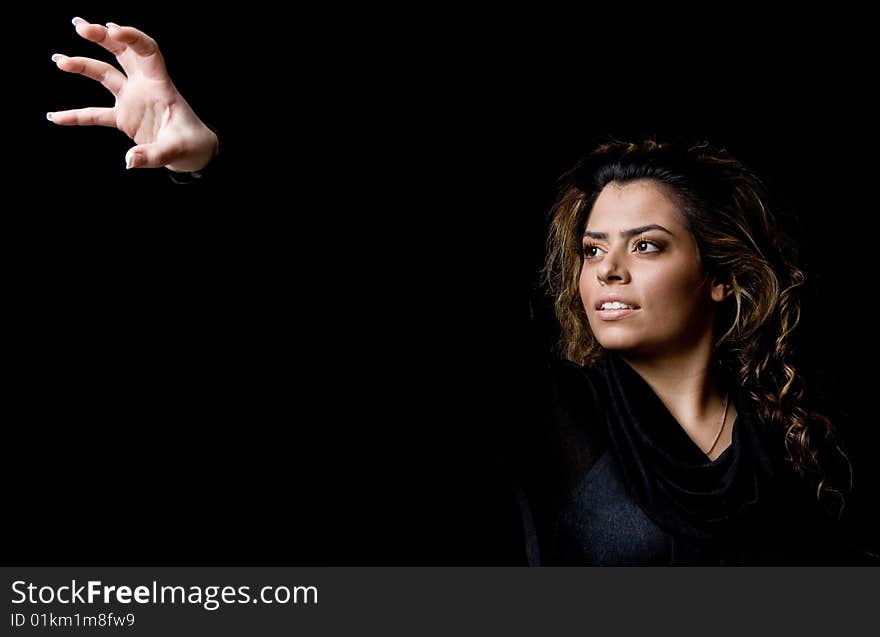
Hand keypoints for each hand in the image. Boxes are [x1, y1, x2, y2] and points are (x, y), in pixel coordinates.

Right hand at [47, 17, 218, 172]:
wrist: (193, 154)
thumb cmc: (191, 145)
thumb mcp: (176, 150)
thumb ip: (153, 155)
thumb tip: (129, 160)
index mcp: (161, 85)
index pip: (147, 51)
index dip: (131, 37)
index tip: (111, 30)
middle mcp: (143, 86)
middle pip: (121, 52)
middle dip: (101, 37)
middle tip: (79, 26)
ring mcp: (131, 99)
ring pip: (104, 74)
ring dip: (82, 64)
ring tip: (58, 60)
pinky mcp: (123, 117)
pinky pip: (95, 113)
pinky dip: (76, 116)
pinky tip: (54, 117)